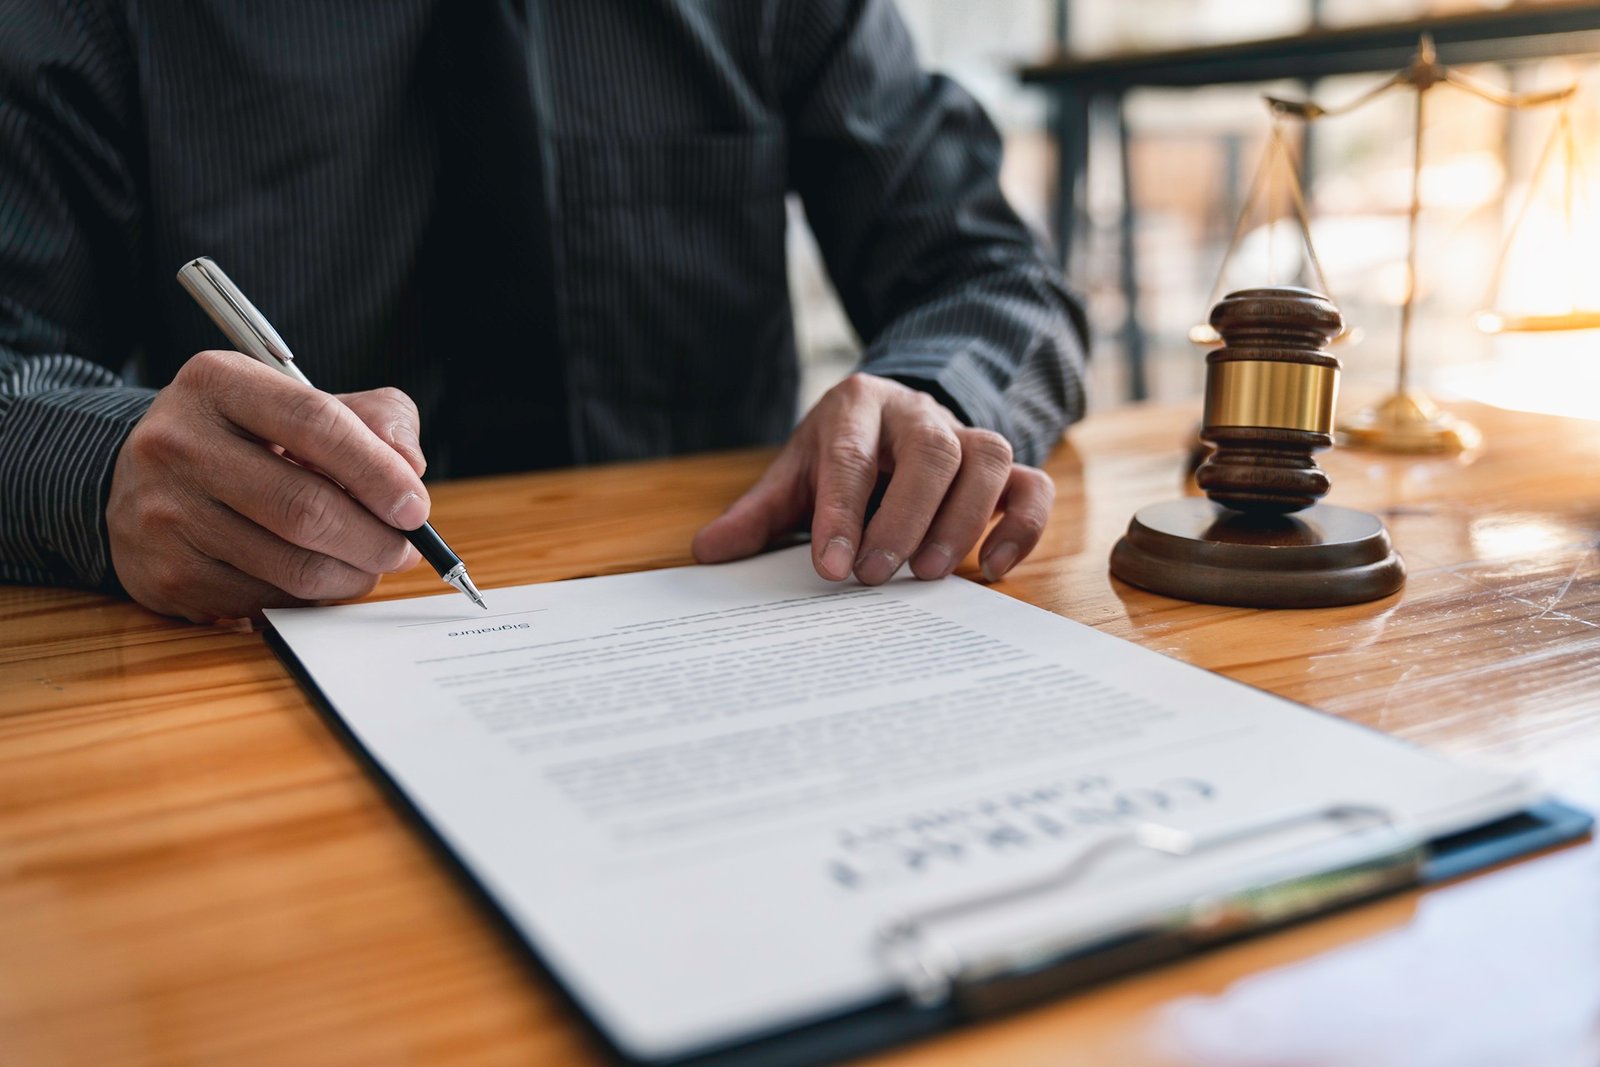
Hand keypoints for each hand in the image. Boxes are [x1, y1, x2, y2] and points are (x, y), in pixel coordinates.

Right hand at [108, 350, 429, 621]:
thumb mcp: (304, 402)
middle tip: (405, 549)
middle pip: (305, 508)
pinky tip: (318, 576)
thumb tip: (409, 467)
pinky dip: (310, 598)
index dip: (378, 471)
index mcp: (218, 383)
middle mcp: (178, 444)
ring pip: (291, 566)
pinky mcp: (165, 576)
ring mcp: (164, 514)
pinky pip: (265, 601)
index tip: (416, 508)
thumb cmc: (248, 439)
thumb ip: (374, 419)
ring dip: (352, 574)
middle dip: (375, 538)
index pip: (315, 423)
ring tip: (369, 563)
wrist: (140, 480)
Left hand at [692, 373, 1053, 583]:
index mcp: (856, 408)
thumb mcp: (793, 475)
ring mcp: (965, 435)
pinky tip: (989, 569)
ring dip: (961, 521)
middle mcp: (917, 413)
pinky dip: (1020, 527)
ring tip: (927, 575)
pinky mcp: (1002, 467)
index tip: (830, 565)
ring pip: (987, 459)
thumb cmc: (838, 455)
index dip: (842, 512)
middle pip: (931, 451)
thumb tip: (708, 551)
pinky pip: (1030, 485)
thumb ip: (757, 514)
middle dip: (904, 517)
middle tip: (876, 576)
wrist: (887, 418)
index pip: (851, 455)